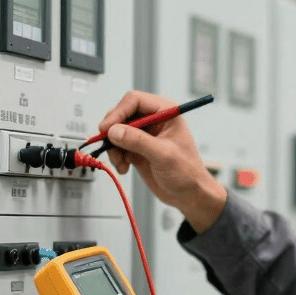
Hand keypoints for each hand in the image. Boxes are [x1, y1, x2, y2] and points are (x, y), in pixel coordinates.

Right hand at [97, 90, 226, 232]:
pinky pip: (117, 145)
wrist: (188, 194)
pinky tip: (124, 167)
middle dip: (112, 130)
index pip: (135, 100)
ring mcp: (143, 134)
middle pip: (122, 113)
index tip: (107, 128)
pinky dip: (116, 156)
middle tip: (108, 145)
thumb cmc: (187, 172)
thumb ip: (138, 141)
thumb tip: (114, 130)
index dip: (118, 112)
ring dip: (113, 146)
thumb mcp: (164, 155)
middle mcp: (153, 119)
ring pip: (116, 130)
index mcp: (166, 112)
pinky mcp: (136, 148)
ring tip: (120, 162)